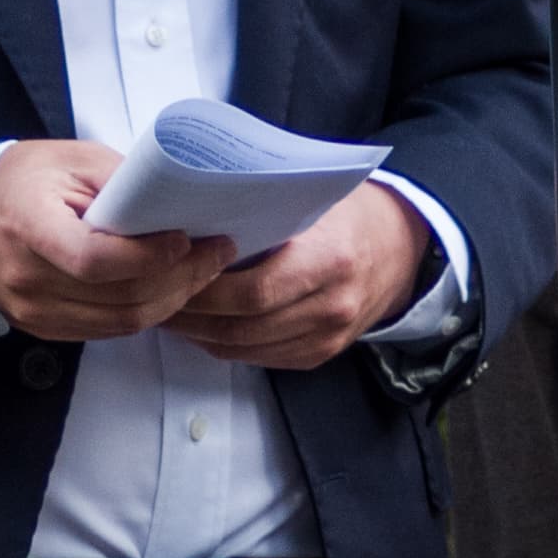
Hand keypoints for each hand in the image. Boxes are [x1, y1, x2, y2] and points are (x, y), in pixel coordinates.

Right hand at [0, 140, 232, 342]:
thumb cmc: (24, 180)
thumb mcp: (71, 160)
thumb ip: (122, 183)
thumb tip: (179, 205)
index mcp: (28, 226)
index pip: (94, 259)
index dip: (147, 256)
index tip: (185, 238)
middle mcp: (28, 280)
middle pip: (119, 297)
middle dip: (180, 278)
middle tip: (218, 252)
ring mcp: (35, 313)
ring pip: (123, 322)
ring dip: (173, 300)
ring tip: (204, 270)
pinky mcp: (46, 329)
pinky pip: (110, 330)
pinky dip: (147, 311)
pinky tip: (171, 288)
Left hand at [166, 182, 433, 370]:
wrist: (401, 246)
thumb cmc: (347, 213)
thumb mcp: (312, 199)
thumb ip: (265, 211)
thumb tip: (196, 216)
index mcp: (329, 260)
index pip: (254, 291)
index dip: (205, 289)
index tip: (170, 273)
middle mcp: (332, 305)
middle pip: (244, 325)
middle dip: (192, 315)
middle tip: (156, 295)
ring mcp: (328, 337)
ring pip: (246, 347)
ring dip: (200, 335)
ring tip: (168, 311)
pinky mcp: (320, 354)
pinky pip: (261, 358)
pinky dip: (225, 345)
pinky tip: (201, 327)